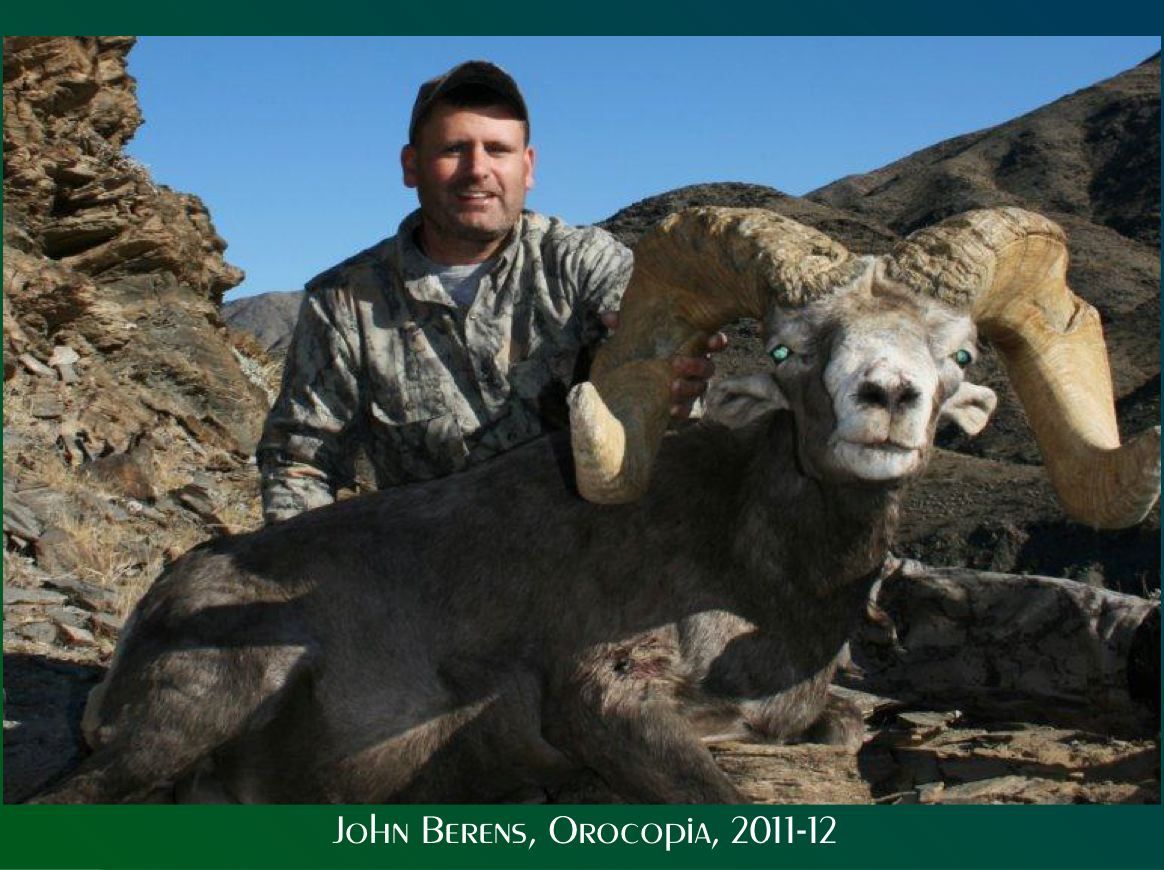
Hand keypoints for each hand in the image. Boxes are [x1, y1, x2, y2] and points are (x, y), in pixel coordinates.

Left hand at [600, 313, 727, 418]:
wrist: (631, 386)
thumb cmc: (642, 351)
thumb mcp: (635, 337)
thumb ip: (626, 325)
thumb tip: (606, 316)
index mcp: (692, 346)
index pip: (714, 342)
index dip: (717, 341)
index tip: (713, 340)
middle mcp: (697, 367)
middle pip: (708, 367)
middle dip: (696, 365)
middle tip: (677, 363)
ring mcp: (691, 388)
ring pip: (699, 389)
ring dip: (688, 388)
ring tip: (672, 386)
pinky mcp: (683, 406)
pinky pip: (688, 411)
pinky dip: (681, 410)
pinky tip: (670, 409)